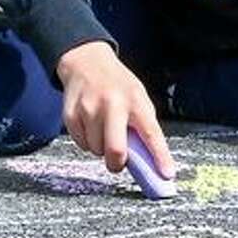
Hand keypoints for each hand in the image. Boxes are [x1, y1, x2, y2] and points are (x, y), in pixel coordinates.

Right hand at [55, 40, 175, 177]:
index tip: (167, 174)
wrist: (87, 62)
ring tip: (104, 130)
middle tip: (119, 162)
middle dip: (118, 163)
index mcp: (135, 101)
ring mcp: (89, 109)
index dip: (160, 157)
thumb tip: (148, 162)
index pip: (151, 134)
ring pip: (96, 149)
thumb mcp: (138, 98)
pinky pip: (81, 144)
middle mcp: (112, 104)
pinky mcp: (71, 115)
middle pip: (116, 149)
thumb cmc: (118, 86)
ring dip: (101, 148)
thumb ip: (143, 126)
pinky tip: (91, 125)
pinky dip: (88, 141)